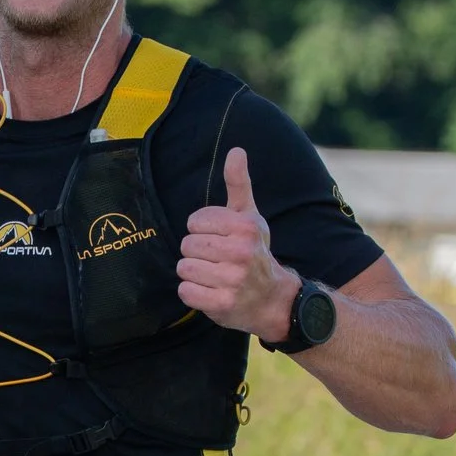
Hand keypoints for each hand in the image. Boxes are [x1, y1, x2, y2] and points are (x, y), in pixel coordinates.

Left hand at [177, 147, 299, 340]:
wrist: (272, 299)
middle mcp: (241, 252)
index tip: (218, 239)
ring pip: (184, 268)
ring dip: (194, 273)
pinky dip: (193, 293)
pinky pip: (185, 291)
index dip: (201, 230)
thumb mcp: (249, 216)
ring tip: (214, 275)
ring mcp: (233, 280)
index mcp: (246, 227)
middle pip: (187, 245)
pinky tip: (211, 291)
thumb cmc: (254, 252)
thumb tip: (236, 151)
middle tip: (217, 260)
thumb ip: (238, 184)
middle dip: (197, 253)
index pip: (194, 222)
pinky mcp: (222, 304)